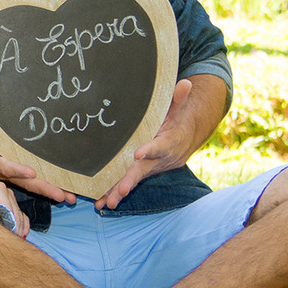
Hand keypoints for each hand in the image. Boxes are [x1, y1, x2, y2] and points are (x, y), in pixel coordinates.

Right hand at [0, 115, 77, 203]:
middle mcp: (6, 173)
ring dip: (52, 191)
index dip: (17, 170)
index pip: (6, 168)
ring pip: (35, 185)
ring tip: (71, 198)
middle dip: (44, 188)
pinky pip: (36, 183)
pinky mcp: (20, 176)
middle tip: (62, 195)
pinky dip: (51, 188)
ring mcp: (15, 176)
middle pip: (26, 183)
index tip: (31, 172)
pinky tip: (67, 193)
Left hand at [96, 78, 195, 209]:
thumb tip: (186, 83)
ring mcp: (146, 169)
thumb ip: (178, 99)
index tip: (138, 153)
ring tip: (108, 203)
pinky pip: (124, 185)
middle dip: (131, 180)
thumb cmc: (174, 123)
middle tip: (121, 190)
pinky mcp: (136, 174)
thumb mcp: (176, 111)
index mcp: (165, 144)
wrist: (180, 143)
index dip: (149, 150)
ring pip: (132, 182)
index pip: (158, 147)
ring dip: (119, 192)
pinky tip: (101, 204)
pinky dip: (113, 195)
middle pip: (142, 171)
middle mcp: (156, 160)